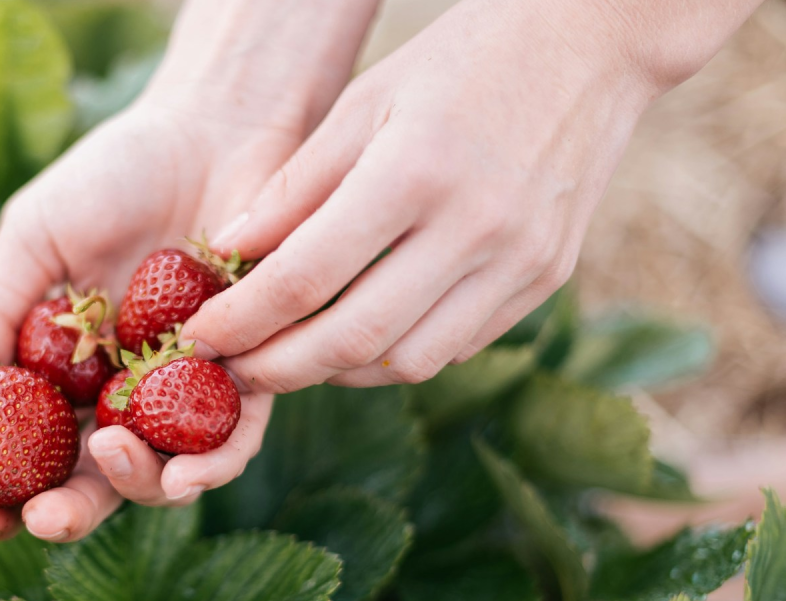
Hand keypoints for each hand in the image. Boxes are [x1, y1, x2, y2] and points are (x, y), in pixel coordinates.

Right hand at [0, 97, 305, 541]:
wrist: (212, 128)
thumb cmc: (114, 176)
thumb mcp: (32, 238)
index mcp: (68, 369)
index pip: (32, 450)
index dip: (2, 492)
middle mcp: (127, 391)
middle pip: (97, 478)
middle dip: (68, 513)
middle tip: (45, 520)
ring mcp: (188, 388)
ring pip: (167, 471)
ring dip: (141, 486)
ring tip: (115, 457)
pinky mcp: (255, 371)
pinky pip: (238, 436)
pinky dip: (215, 461)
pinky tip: (190, 469)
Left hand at [183, 0, 669, 392]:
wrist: (592, 41)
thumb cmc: (460, 59)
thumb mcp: (363, 101)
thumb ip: (294, 187)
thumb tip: (225, 255)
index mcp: (413, 173)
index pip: (305, 278)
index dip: (242, 319)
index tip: (198, 336)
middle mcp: (473, 229)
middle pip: (354, 340)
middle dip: (279, 369)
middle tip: (234, 370)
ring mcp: (519, 261)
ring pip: (408, 362)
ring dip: (338, 371)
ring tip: (293, 353)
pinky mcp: (546, 278)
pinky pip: (457, 345)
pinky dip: (398, 353)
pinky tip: (362, 333)